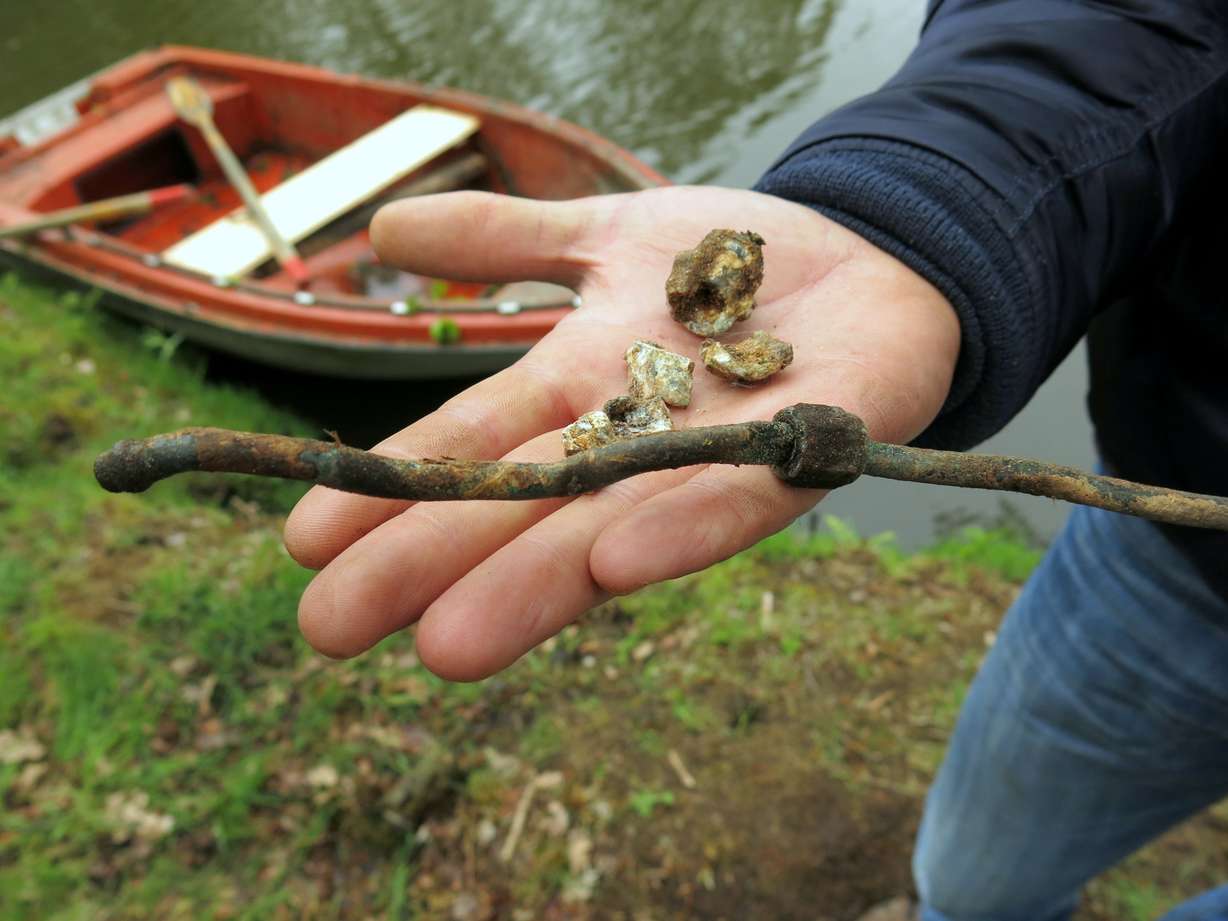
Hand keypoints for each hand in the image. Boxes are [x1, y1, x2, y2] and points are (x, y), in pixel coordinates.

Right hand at [284, 186, 959, 678]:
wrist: (871, 253)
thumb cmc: (730, 262)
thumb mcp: (604, 230)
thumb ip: (504, 239)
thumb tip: (380, 229)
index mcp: (579, 386)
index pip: (471, 442)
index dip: (391, 487)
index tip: (304, 543)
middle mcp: (633, 436)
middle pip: (520, 503)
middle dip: (428, 563)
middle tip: (330, 632)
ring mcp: (716, 451)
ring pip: (612, 525)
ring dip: (532, 584)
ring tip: (450, 645)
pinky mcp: (811, 445)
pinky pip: (744, 494)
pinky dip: (683, 528)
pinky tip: (616, 567)